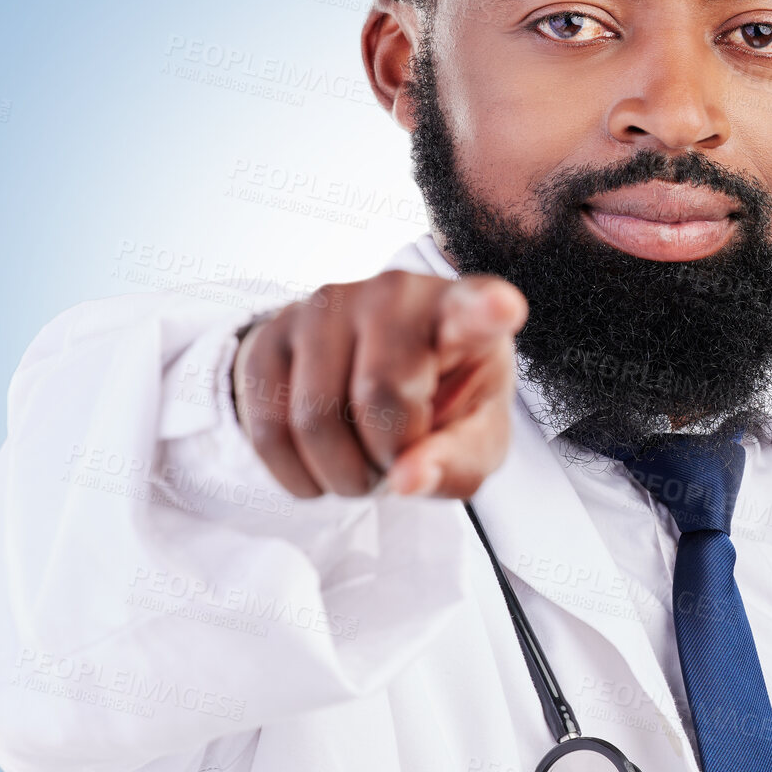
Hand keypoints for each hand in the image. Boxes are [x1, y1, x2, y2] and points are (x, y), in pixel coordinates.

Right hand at [233, 271, 527, 499]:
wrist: (372, 375)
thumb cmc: (442, 401)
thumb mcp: (474, 438)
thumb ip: (457, 462)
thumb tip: (406, 479)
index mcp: (463, 311)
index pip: (475, 308)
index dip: (486, 310)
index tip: (503, 308)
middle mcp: (394, 292)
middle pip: (381, 395)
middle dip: (385, 457)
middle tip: (394, 459)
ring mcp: (326, 304)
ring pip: (315, 417)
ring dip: (340, 474)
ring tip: (361, 460)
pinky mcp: (272, 331)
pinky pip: (268, 428)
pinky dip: (296, 474)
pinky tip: (320, 465)